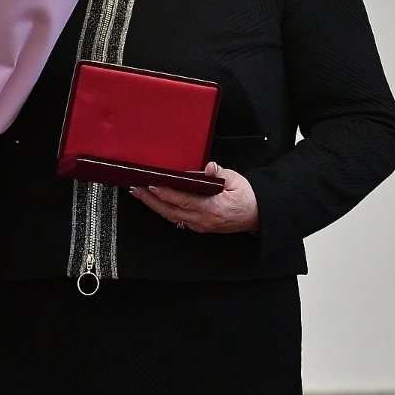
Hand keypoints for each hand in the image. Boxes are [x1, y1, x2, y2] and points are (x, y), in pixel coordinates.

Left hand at [129, 162, 259, 233]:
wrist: (259, 215)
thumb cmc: (247, 196)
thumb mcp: (236, 180)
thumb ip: (221, 173)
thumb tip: (210, 167)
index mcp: (211, 207)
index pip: (181, 199)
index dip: (164, 192)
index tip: (150, 184)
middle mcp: (202, 220)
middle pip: (169, 211)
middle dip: (150, 200)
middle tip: (136, 189)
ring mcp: (201, 226)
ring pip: (171, 217)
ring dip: (154, 206)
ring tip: (140, 194)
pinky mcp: (201, 227)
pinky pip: (178, 220)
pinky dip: (165, 210)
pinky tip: (157, 202)